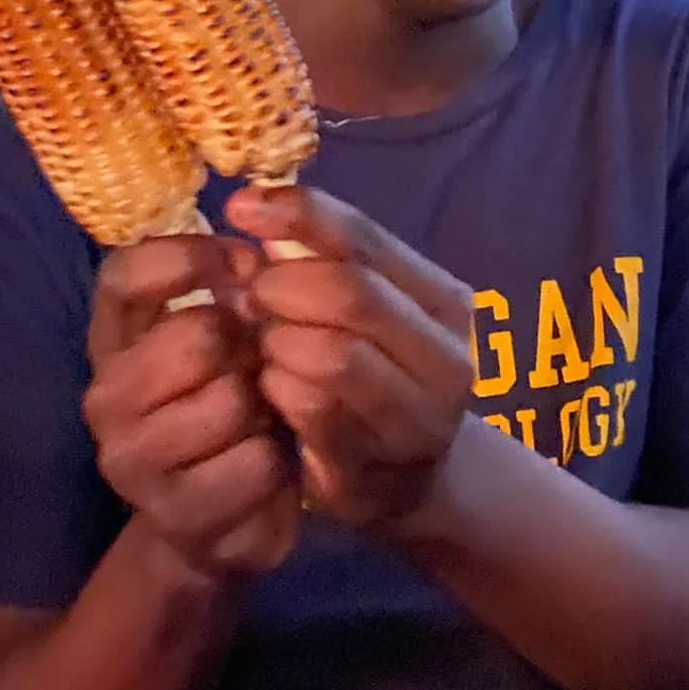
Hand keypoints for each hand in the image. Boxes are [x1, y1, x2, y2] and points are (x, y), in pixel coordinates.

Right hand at [83, 234, 297, 578]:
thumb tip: (255, 259)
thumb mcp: (217, 339)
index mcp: (111, 340)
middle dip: (248, 346)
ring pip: (231, 401)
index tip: (241, 265)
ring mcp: (132, 462)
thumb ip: (226, 290)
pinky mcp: (174, 515)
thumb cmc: (222, 406)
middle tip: (255, 368)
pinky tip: (265, 469)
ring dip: (265, 407)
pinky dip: (278, 462)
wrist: (215, 523)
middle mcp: (106, 397)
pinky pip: (256, 462)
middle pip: (198, 336)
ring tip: (257, 421)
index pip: (122, 276)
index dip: (186, 257)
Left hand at [224, 186, 472, 531]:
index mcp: (445, 302)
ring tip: (263, 342)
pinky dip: (277, 388)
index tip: (239, 204)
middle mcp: (448, 358)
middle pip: (353, 293)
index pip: (367, 238)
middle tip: (250, 292)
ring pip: (333, 354)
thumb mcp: (361, 311)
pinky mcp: (377, 468)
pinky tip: (269, 385)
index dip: (300, 212)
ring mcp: (417, 420)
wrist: (408, 485)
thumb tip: (251, 206)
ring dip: (279, 340)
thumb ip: (320, 259)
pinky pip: (310, 410)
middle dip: (285, 285)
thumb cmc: (372, 378)